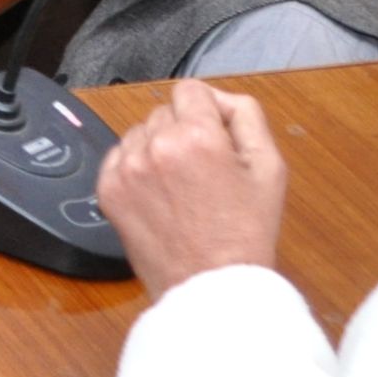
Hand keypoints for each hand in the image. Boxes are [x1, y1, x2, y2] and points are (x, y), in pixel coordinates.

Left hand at [95, 79, 289, 297]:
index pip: (191, 90)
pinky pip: (119, 157)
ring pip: (140, 133)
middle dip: (184, 132)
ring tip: (181, 186)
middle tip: (204, 170)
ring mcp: (126, 169)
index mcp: (197, 136)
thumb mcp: (269, 166)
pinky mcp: (108, 190)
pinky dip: (136, 168)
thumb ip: (246, 116)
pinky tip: (159, 194)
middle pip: (166, 111)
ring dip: (158, 148)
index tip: (216, 135)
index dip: (208, 110)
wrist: (210, 286)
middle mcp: (155, 146)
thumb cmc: (245, 232)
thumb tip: (221, 98)